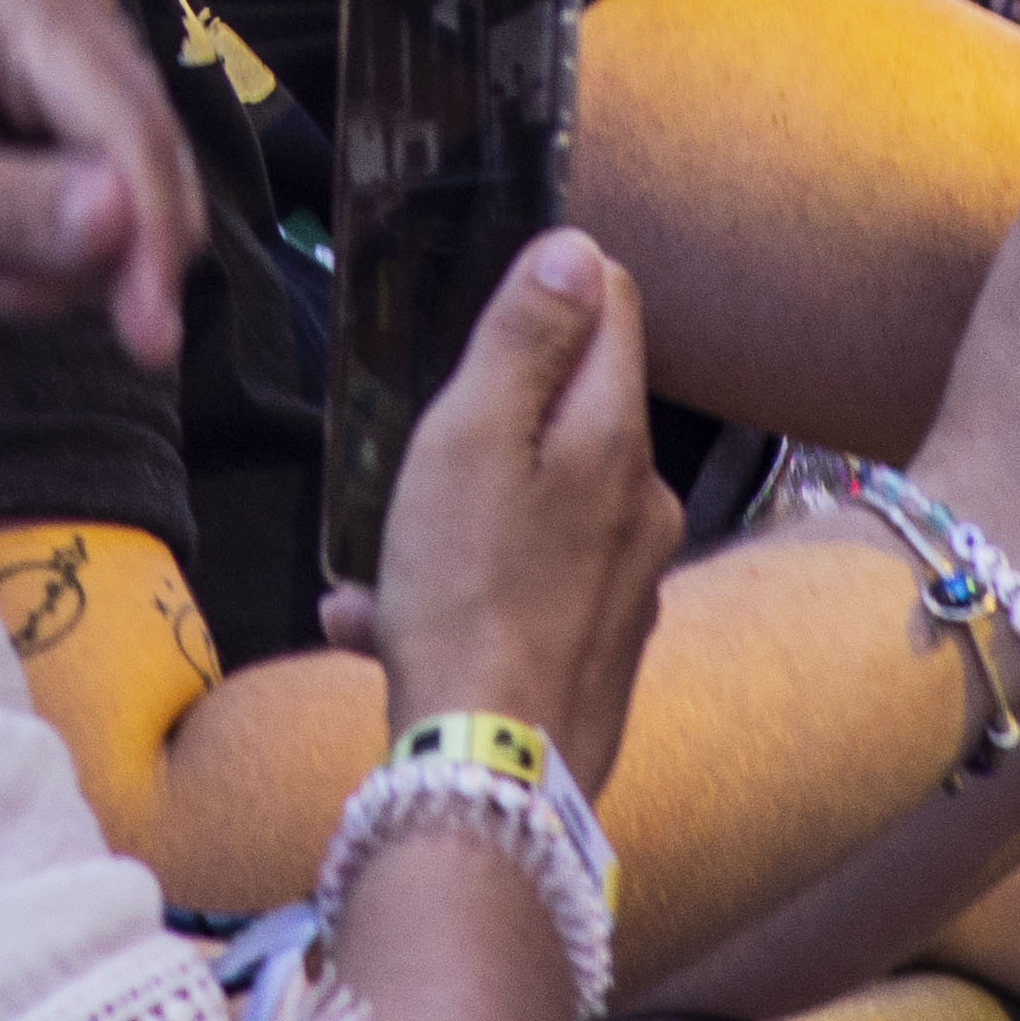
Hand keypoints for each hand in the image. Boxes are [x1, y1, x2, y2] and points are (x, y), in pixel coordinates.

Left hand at [0, 0, 197, 364]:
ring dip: (45, 267)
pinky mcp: (56, 104)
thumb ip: (17, 211)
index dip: (153, 239)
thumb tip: (129, 221)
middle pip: (143, 167)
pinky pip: (99, 206)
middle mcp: (66, 4)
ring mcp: (66, 53)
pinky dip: (38, 258)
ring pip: (129, 198)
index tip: (150, 342)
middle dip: (68, 258)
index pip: (134, 131)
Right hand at [324, 226, 671, 787]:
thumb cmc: (468, 595)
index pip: (614, 305)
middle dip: (494, 411)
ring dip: (461, 514)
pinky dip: (461, 590)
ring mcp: (626, 584)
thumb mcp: (470, 440)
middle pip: (574, 410)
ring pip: (537, 508)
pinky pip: (522, 589)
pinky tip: (377, 620)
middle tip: (416, 439)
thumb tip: (576, 247)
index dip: (552, 285)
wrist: (493, 773)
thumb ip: (523, 340)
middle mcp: (641, 505)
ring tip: (381, 551)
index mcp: (614, 439)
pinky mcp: (596, 651)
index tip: (485, 306)